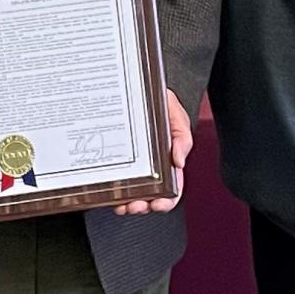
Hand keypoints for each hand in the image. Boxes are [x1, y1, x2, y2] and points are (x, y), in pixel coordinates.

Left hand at [116, 90, 190, 213]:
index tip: (160, 204)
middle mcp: (151, 166)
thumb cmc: (160, 102)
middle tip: (137, 206)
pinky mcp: (116, 161)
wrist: (139, 87)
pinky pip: (115, 182)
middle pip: (150, 195)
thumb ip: (182, 137)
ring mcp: (133, 165)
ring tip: (124, 205)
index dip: (168, 200)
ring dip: (128, 204)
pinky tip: (112, 197)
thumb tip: (179, 161)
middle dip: (144, 206)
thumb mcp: (176, 115)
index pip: (173, 187)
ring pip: (132, 193)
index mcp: (168, 159)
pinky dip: (114, 194)